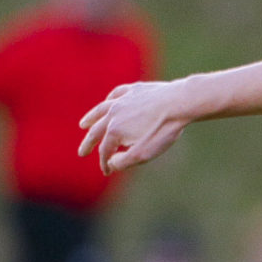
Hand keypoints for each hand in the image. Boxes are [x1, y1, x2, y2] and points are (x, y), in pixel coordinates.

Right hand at [78, 79, 198, 173]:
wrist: (180, 102)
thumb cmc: (163, 130)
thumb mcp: (144, 154)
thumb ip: (124, 162)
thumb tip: (110, 163)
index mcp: (114, 131)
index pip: (105, 151)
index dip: (104, 163)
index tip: (107, 172)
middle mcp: (113, 113)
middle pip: (96, 131)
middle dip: (89, 144)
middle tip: (82, 153)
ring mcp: (123, 100)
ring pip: (101, 110)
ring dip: (91, 119)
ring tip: (83, 125)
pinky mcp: (135, 90)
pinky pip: (116, 95)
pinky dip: (109, 100)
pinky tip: (108, 103)